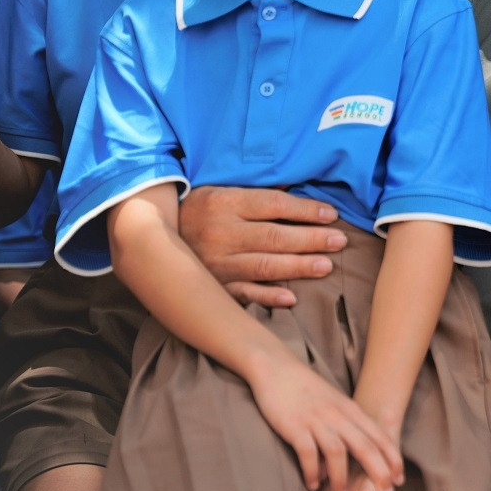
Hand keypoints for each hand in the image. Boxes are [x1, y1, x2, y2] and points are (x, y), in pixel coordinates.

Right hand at [177, 187, 345, 308]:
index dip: (306, 211)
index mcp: (224, 203)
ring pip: (264, 266)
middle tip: (339, 241)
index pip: (274, 205)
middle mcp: (220, 233)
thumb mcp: (222, 192)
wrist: (151, 237)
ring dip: (298, 267)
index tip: (331, 215)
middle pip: (275, 237)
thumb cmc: (198, 210)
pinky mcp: (211, 286)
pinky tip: (290, 298)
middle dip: (311, 240)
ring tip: (326, 266)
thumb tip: (300, 195)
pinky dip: (267, 298)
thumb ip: (257, 197)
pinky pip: (242, 294)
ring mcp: (215, 263)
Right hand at [249, 350, 403, 490]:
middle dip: (379, 473)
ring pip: (338, 452)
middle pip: (365, 446)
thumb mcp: (334, 403)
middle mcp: (338, 415)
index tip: (399, 480)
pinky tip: (312, 485)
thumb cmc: (306, 390)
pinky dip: (312, 471)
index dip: (392, 459)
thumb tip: (354, 456)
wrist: (277, 368)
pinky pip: (307, 452)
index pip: (379, 436)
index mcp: (351, 410)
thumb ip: (346, 425)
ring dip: (341, 478)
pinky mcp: (294, 426)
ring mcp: (316, 420)